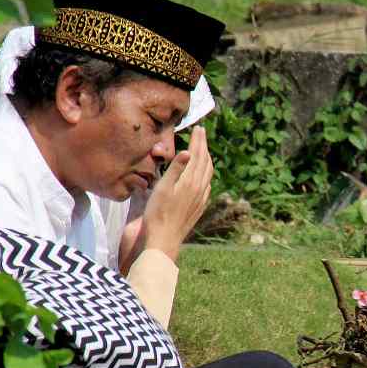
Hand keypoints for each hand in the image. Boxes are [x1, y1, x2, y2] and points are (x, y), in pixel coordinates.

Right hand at [142, 126, 213, 261]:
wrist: (164, 239)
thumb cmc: (158, 214)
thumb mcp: (163, 188)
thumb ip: (176, 169)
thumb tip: (189, 151)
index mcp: (190, 181)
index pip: (198, 155)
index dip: (199, 140)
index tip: (199, 128)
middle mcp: (199, 189)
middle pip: (205, 162)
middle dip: (204, 146)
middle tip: (202, 133)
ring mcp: (201, 198)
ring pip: (208, 173)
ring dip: (206, 159)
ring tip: (203, 150)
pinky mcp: (199, 207)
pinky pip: (207, 185)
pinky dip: (206, 173)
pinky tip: (203, 175)